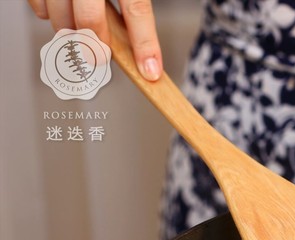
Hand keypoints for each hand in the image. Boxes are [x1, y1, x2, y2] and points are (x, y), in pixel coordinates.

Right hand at [28, 0, 162, 80]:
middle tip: (99, 58)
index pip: (137, 9)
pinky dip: (46, 13)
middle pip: (91, 17)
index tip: (150, 72)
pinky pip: (37, 1)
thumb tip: (139, 44)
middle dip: (96, 44)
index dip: (145, 43)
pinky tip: (56, 13)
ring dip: (69, 31)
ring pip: (60, 13)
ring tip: (77, 33)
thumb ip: (132, 1)